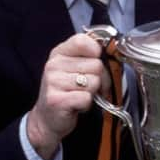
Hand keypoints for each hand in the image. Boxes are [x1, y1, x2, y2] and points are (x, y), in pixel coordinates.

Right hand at [26, 33, 109, 159]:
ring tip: (80, 95)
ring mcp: (53, 82)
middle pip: (96, 64)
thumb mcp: (73, 67)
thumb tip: (112, 50)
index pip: (83, 40)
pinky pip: (87, 98)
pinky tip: (76, 105)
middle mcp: (54, 64)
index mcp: (59, 52)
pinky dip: (86, 104)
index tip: (95, 60)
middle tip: (88, 86)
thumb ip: (89, 55)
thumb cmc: (66, 90)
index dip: (96, 51)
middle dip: (99, 78)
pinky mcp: (57, 100)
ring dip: (92, 92)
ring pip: (94, 82)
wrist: (47, 119)